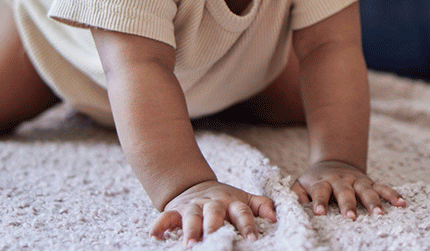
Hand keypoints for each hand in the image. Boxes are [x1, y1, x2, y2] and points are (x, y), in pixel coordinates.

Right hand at [150, 179, 275, 243]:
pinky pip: (165, 217)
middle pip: (215, 212)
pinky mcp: (175, 210)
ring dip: (190, 229)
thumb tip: (274, 216)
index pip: (242, 211)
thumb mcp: (243, 199)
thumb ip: (260, 205)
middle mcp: (212, 203)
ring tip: (190, 243)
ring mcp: (193, 206)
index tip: (253, 238)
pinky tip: (154, 236)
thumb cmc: (224, 200)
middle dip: (215, 226)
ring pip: (191, 216)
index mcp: (232, 202)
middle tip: (215, 238)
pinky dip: (159, 225)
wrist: (195, 186)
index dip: (247, 224)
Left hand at [292, 159, 406, 219]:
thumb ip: (295, 195)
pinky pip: (383, 188)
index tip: (320, 213)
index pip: (320, 191)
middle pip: (344, 191)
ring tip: (379, 214)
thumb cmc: (314, 181)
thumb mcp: (299, 184)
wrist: (333, 163)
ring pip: (366, 190)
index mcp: (321, 182)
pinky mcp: (369, 182)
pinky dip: (392, 195)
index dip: (320, 201)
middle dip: (348, 203)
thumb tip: (290, 206)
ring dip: (372, 201)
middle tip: (351, 217)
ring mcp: (357, 181)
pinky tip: (402, 204)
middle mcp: (340, 181)